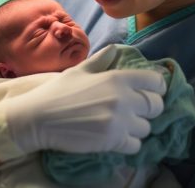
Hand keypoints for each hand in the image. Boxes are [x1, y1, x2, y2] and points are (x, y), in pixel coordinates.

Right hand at [0, 45, 165, 160]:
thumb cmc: (59, 91)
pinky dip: (129, 143)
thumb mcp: (80, 70)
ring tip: (121, 124)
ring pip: (147, 128)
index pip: (156, 81)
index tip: (150, 91)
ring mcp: (119, 121)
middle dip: (149, 108)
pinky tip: (115, 137)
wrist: (38, 117)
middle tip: (135, 110)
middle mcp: (123, 98)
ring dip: (136, 127)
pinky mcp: (112, 141)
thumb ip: (102, 59)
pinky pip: (136, 145)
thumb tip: (115, 49)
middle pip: (156, 106)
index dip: (156, 87)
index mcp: (117, 78)